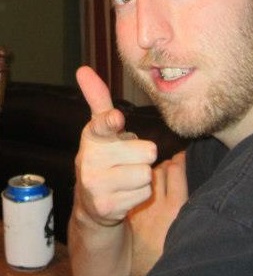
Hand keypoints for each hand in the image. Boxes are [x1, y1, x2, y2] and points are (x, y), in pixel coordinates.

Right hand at [75, 66, 157, 226]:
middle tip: (127, 160)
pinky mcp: (107, 206)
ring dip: (142, 176)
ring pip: (147, 174)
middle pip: (147, 152)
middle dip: (143, 156)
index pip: (103, 125)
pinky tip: (124, 193)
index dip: (111, 122)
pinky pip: (144, 192)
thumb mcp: (101, 130)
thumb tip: (83, 69)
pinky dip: (139, 193)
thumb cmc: (105, 157)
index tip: (117, 119)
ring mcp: (96, 186)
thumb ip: (99, 101)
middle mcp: (89, 161)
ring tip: (126, 177)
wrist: (92, 202)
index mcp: (92, 137)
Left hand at [127, 151, 187, 275]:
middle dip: (169, 165)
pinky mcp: (134, 217)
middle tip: (175, 167)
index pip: (176, 169)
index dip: (181, 160)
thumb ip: (198, 209)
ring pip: (148, 179)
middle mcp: (160, 205)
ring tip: (163, 179)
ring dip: (156, 175)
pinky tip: (151, 193)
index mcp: (178, 207)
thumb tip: (212, 192)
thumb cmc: (180, 255)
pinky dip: (145, 189)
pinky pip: (138, 193)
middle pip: (162, 169)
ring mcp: (144, 210)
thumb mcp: (194, 229)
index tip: (184, 158)